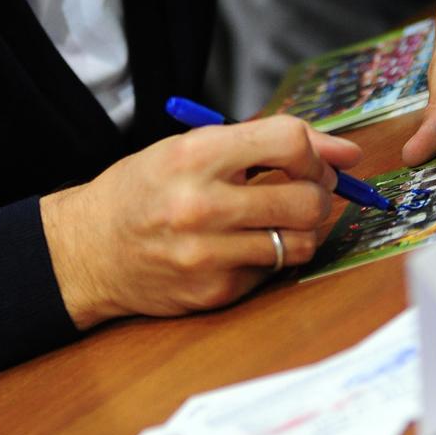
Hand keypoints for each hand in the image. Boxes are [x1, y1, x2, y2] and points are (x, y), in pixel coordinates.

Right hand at [40, 117, 360, 328]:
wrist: (89, 248)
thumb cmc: (145, 187)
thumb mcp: (192, 146)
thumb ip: (264, 143)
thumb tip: (346, 154)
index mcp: (195, 155)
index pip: (289, 142)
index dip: (315, 148)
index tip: (316, 158)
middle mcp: (201, 205)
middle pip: (307, 198)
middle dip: (320, 192)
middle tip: (307, 188)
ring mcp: (208, 254)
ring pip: (301, 241)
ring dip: (304, 227)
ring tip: (281, 215)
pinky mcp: (214, 291)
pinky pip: (273, 271)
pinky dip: (272, 254)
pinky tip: (246, 243)